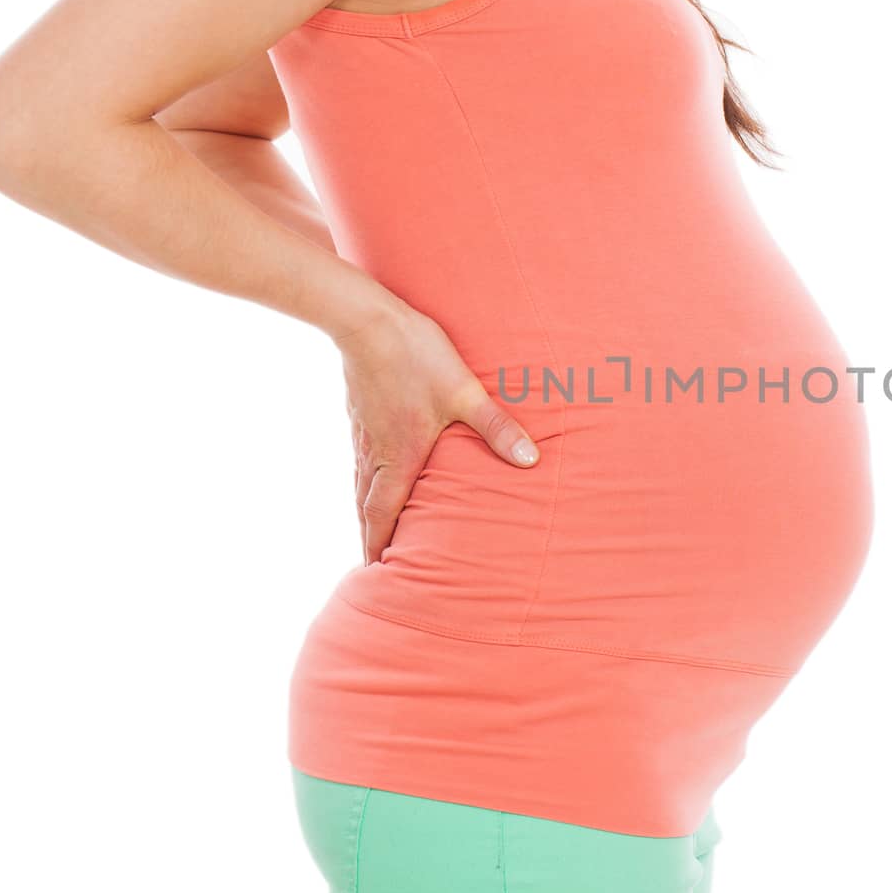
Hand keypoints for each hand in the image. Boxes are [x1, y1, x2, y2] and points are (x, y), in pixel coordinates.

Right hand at [334, 304, 537, 562]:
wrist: (367, 320)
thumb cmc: (417, 357)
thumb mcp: (465, 393)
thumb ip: (498, 428)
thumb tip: (530, 460)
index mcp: (400, 456)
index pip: (383, 513)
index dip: (379, 544)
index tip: (374, 572)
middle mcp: (376, 451)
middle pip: (366, 506)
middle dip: (370, 536)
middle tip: (372, 565)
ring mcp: (364, 433)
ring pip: (362, 482)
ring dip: (366, 510)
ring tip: (373, 530)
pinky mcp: (361, 413)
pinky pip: (362, 458)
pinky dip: (366, 480)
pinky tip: (376, 474)